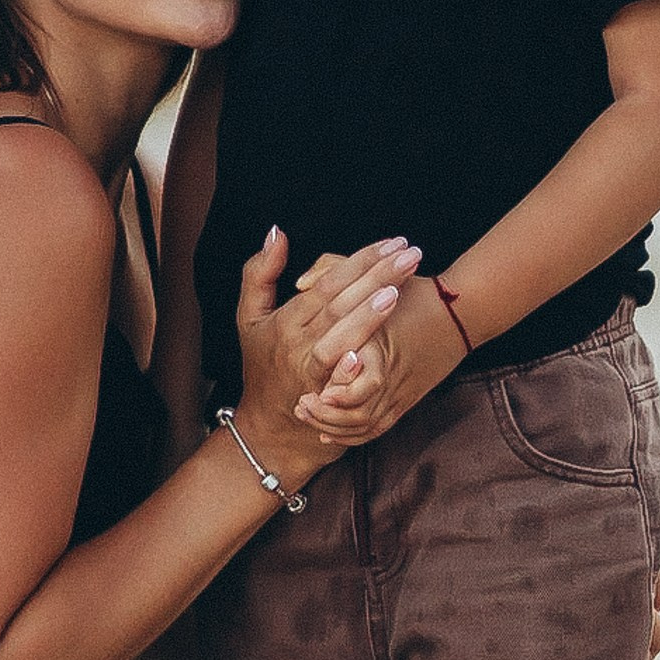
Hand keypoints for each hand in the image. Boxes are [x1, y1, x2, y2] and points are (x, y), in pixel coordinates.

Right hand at [230, 230, 414, 488]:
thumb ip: (260, 272)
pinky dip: (360, 352)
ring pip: (342, 335)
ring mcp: (311, 370)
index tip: (391, 242)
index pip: (328, 281)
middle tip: (410, 253)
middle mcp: (298, 342)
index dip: (361, 260)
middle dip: (377, 275)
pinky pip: (343, 372)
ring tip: (399, 288)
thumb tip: (278, 232)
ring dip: (372, 312)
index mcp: (286, 319)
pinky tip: (384, 338)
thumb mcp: (249, 316)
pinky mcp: (324, 395)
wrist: (268, 428)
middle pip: (340, 302)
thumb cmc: (263, 364)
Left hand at [294, 270, 464, 442]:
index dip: (325, 385)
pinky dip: (351, 434)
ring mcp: (399, 388)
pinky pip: (375, 428)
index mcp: (376, 340)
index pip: (345, 370)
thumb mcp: (372, 271)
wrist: (461, 312)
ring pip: (362, 422)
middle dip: (324, 412)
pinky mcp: (405, 400)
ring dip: (334, 424)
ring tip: (311, 413)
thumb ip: (330, 270)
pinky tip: (328, 430)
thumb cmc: (416, 289)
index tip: (304, 389)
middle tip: (302, 404)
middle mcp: (387, 370)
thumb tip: (301, 284)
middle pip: (352, 408)